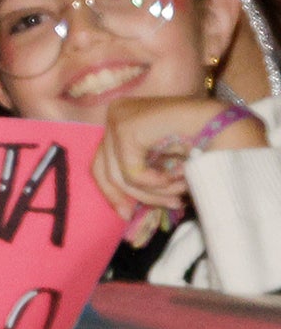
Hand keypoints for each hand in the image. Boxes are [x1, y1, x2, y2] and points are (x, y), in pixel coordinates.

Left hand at [93, 96, 261, 226]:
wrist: (227, 124)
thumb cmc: (203, 142)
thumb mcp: (163, 161)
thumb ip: (140, 175)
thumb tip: (121, 211)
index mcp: (123, 118)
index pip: (102, 162)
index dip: (112, 193)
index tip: (126, 215)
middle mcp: (116, 113)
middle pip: (104, 170)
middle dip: (132, 196)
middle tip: (150, 211)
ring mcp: (118, 118)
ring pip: (119, 176)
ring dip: (154, 191)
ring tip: (180, 190)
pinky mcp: (125, 128)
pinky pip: (131, 172)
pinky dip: (156, 182)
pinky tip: (179, 174)